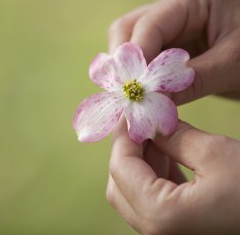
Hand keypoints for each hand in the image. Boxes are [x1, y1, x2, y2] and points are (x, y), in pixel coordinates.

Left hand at [106, 117, 239, 234]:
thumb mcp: (216, 154)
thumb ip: (174, 135)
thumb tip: (151, 120)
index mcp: (160, 215)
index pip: (120, 167)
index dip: (123, 135)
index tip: (131, 112)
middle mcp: (155, 233)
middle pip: (119, 185)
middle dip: (129, 151)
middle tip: (144, 123)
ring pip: (133, 194)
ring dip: (141, 163)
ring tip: (159, 136)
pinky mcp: (178, 232)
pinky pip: (152, 204)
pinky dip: (154, 178)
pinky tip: (170, 157)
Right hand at [108, 0, 239, 104]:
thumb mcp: (234, 66)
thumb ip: (190, 81)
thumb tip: (150, 101)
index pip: (149, 24)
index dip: (136, 59)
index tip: (133, 91)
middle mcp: (176, 6)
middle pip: (128, 28)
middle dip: (125, 63)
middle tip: (128, 95)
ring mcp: (170, 23)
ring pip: (129, 43)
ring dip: (128, 71)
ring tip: (135, 97)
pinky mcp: (169, 42)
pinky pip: (143, 57)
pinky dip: (139, 76)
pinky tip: (143, 94)